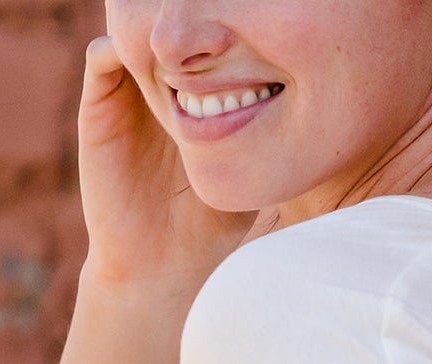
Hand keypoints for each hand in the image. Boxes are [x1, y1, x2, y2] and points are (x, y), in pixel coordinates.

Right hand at [77, 35, 258, 296]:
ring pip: (130, 32)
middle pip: (165, 29)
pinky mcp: (99, 112)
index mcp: (197, 99)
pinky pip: (101, 59)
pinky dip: (116, 48)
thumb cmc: (215, 228)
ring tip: (173, 25)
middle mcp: (160, 90)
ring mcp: (128, 97)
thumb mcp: (257, 173)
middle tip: (206, 14)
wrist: (162, 270)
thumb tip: (333, 115)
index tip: (243, 23)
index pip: (203, 46)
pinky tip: (144, 59)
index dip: (219, 29)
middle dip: (185, 20)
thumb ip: (277, 141)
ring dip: (149, 22)